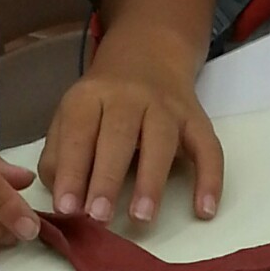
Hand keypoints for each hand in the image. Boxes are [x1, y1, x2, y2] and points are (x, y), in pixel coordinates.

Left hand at [38, 49, 223, 226]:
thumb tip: (62, 199)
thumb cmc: (103, 99)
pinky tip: (205, 210)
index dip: (71, 172)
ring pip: (161, 141)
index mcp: (90, 96)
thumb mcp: (72, 114)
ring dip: (151, 181)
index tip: (67, 209)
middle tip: (98, 217)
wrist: (148, 52)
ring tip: (141, 218)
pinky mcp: (196, 118)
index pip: (78, 134)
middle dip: (107, 179)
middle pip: (118, 136)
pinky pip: (207, 148)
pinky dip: (210, 179)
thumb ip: (59, 153)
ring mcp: (166, 106)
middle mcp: (128, 97)